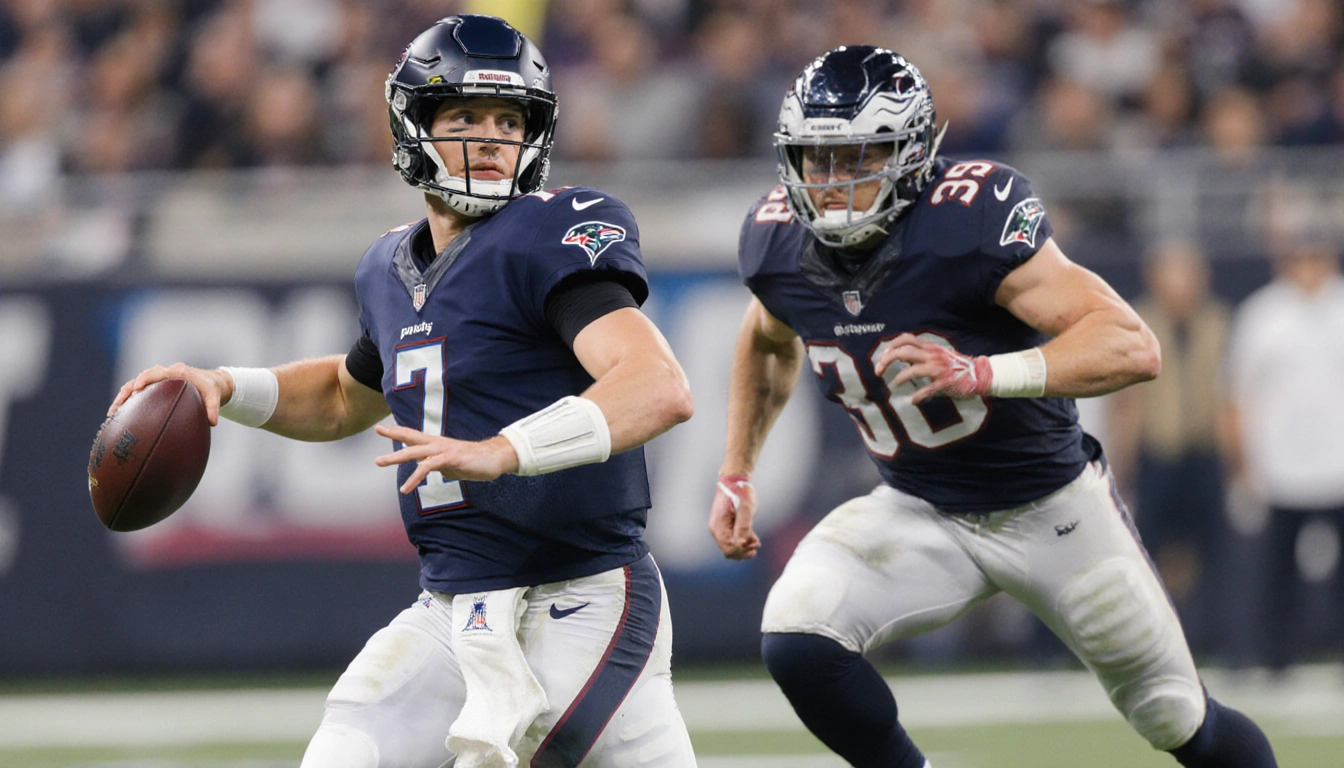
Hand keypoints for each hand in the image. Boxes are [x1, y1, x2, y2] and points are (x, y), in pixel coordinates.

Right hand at [109, 363, 232, 425]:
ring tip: (112, 414)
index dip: (145, 378)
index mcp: (178, 372)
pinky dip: (128, 400)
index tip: (136, 388)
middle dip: (127, 390)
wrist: (211, 382)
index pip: (157, 372)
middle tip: (117, 406)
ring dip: (123, 396)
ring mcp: (159, 379)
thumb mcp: (215, 397)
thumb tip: (212, 423)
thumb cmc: (212, 389)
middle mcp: (166, 373)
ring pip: (136, 384)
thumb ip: (213, 409)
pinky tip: (120, 415)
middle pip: (141, 378)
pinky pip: (139, 391)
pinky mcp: (156, 386)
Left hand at [374, 424, 518, 492]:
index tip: (382, 428)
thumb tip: (429, 470)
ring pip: (415, 451)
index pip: (415, 436)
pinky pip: (428, 467)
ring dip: (396, 457)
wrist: (496, 458)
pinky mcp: (450, 459)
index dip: (398, 431)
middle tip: (377, 429)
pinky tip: (405, 488)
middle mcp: (438, 444)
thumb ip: (438, 466)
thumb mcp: (452, 465)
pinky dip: (414, 477)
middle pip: (411, 438)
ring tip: (379, 462)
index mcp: (438, 444)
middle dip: (393, 434)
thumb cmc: (475, 462)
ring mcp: (443, 450)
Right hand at [708, 474, 760, 559]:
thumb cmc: (740, 492)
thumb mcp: (746, 507)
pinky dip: (742, 543)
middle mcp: (716, 529)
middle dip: (743, 551)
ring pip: (730, 548)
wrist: (734, 480)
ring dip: (743, 549)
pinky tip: (752, 540)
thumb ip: (744, 527)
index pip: (729, 548)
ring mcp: (719, 528)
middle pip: (729, 551)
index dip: (742, 549)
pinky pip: (731, 541)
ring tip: (756, 542)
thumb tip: (743, 543)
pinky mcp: (724, 527)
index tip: (754, 543)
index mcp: (719, 525)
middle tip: (756, 544)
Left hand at [874, 333, 990, 403]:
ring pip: (912, 370)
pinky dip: (918, 396)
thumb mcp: (937, 355)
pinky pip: (927, 390)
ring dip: (899, 378)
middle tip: (877, 372)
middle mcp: (932, 355)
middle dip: (886, 361)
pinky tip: (913, 400)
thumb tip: (899, 358)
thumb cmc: (955, 366)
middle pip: (903, 351)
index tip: (881, 358)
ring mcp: (938, 369)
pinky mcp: (944, 382)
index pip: (905, 338)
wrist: (979, 374)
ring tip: (894, 385)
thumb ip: (920, 355)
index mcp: (929, 347)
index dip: (890, 346)